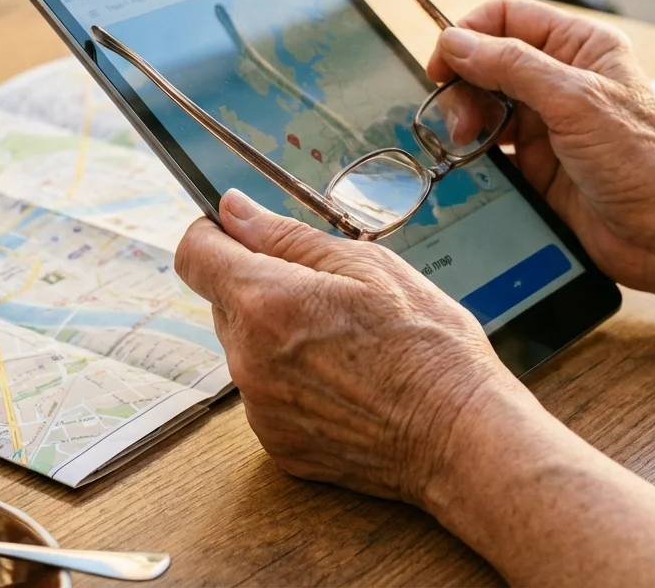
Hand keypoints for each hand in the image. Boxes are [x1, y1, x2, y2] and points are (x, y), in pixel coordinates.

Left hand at [174, 190, 528, 503]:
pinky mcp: (278, 444)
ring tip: (347, 345)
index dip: (214, 235)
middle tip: (328, 295)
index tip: (240, 235)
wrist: (460, 437)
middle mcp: (248, 360)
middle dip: (262, 288)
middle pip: (225, 303)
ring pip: (249, 350)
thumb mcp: (368, 267)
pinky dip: (296, 383)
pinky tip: (348, 383)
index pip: (194, 254)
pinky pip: (269, 395)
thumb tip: (234, 211)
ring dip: (280, 338)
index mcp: (266, 303)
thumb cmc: (428, 347)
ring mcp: (260, 409)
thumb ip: (288, 236)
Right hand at [426, 0, 654, 286]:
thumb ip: (513, 66)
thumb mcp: (575, 101)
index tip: (443, 64)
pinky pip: (491, 149)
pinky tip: (471, 162)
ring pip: (485, 106)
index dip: (470, 35)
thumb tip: (458, 43)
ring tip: (465, 142)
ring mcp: (549, 124)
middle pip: (489, 63)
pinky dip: (474, 153)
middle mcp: (563, 80)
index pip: (509, 18)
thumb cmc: (646, 163)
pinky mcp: (538, 165)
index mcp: (581, 47)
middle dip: (464, 84)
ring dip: (466, 120)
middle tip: (455, 114)